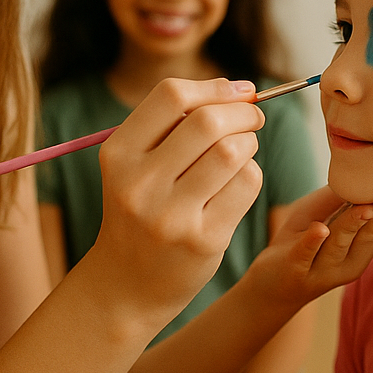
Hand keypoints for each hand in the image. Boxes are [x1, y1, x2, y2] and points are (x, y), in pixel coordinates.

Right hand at [89, 78, 265, 312]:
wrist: (126, 284)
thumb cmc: (141, 210)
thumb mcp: (134, 165)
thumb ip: (174, 125)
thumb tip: (241, 90)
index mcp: (118, 154)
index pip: (172, 95)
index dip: (214, 87)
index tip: (239, 92)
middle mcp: (139, 183)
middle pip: (208, 121)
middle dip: (243, 112)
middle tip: (253, 118)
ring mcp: (170, 215)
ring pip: (233, 152)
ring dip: (249, 142)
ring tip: (243, 150)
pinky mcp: (203, 241)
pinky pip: (246, 185)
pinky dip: (252, 174)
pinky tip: (238, 182)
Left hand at [248, 186, 372, 309]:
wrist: (273, 283)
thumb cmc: (307, 240)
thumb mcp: (330, 213)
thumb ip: (353, 196)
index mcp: (365, 246)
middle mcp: (351, 259)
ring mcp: (324, 267)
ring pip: (342, 243)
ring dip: (355, 225)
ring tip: (367, 208)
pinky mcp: (296, 269)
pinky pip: (305, 254)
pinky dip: (312, 242)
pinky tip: (319, 230)